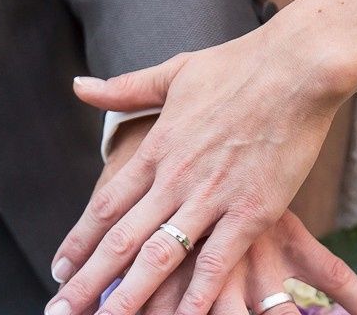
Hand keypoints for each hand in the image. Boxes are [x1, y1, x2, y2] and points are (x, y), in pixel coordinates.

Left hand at [47, 25, 354, 314]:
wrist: (296, 68)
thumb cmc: (236, 65)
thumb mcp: (173, 72)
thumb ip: (125, 88)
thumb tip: (79, 86)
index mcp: (157, 147)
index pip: (106, 204)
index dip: (80, 241)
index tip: (59, 268)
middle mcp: (175, 178)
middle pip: (121, 239)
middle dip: (88, 281)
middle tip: (59, 313)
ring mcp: (212, 196)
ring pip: (159, 257)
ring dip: (127, 296)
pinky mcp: (251, 211)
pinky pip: (216, 262)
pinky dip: (195, 296)